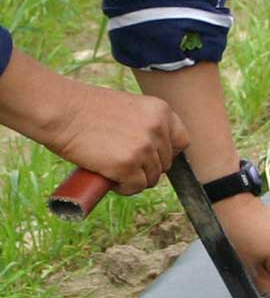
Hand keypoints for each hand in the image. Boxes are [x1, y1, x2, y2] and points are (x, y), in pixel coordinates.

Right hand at [0, 50, 188, 194]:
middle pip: (165, 164)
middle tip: (123, 162)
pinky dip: (124, 188)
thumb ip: (148, 126)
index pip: (182, 142)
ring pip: (152, 179)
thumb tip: (159, 154)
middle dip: (147, 168)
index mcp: (161, 111)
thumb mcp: (131, 108)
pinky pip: (136, 188)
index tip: (151, 155)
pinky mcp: (128, 166)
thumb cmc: (88, 109)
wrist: (60, 110)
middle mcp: (157, 129)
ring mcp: (144, 148)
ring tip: (113, 167)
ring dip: (135, 179)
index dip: (167, 153)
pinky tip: (110, 177)